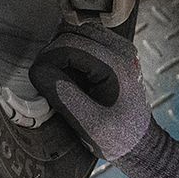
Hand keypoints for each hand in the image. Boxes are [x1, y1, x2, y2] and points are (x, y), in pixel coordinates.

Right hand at [32, 23, 154, 161]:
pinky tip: (71, 77)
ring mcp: (119, 49)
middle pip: (70, 32)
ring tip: (60, 80)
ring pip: (75, 34)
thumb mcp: (88, 122)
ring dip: (60, 53)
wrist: (140, 144)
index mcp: (117, 64)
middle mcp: (121, 50)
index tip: (39, 82)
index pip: (68, 43)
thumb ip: (62, 93)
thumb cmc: (118, 138)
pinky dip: (70, 54)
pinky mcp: (113, 54)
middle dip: (52, 55)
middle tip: (47, 82)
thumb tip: (38, 68)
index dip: (47, 60)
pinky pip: (83, 42)